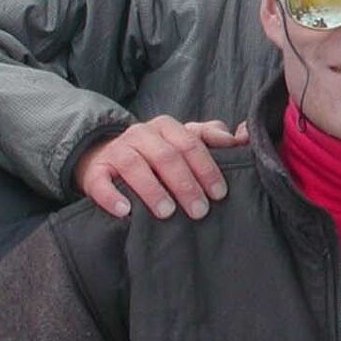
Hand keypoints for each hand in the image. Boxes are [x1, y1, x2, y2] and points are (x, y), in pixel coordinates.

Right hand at [73, 116, 248, 217]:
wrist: (106, 157)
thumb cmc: (156, 154)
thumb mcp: (184, 142)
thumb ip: (212, 138)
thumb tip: (245, 135)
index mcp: (167, 127)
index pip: (191, 143)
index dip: (207, 168)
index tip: (220, 193)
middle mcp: (141, 134)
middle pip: (166, 156)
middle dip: (186, 184)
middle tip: (200, 211)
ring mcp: (117, 151)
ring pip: (134, 166)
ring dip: (152, 190)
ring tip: (167, 213)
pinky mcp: (95, 171)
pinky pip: (100, 181)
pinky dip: (111, 196)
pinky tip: (125, 212)